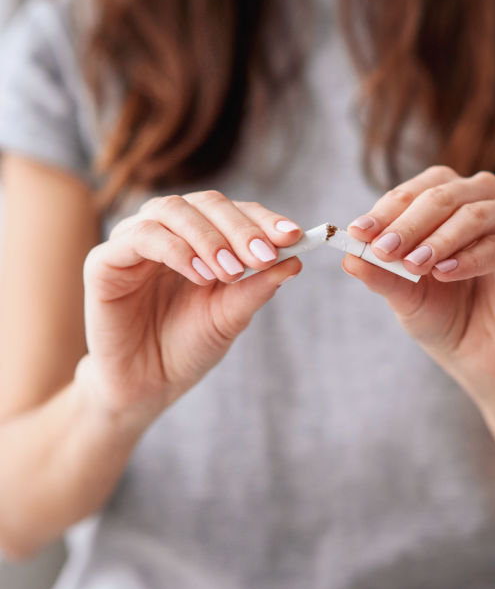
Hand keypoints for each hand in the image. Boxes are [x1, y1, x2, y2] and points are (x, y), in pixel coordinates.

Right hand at [79, 191, 302, 424]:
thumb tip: (296, 260)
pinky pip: (141, 237)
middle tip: (264, 255)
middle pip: (206, 203)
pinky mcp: (105, 261)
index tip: (294, 236)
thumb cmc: (188, 347)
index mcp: (201, 239)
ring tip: (231, 272)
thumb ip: (257, 287)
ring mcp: (135, 242)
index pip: (234, 212)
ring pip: (173, 210)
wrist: (147, 386)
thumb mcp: (231, 316)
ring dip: (209, 238)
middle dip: (241, 228)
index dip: (263, 219)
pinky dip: (176, 250)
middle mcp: (169, 232)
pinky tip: (200, 275)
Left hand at [342, 167, 494, 389]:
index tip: (357, 233)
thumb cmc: (440, 313)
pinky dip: (473, 257)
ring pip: (476, 213)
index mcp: (447, 201)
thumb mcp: (403, 294)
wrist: (476, 352)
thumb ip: (380, 274)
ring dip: (440, 238)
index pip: (415, 191)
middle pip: (444, 194)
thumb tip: (347, 257)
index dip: (386, 210)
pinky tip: (445, 273)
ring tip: (414, 265)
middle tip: (383, 249)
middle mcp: (481, 200)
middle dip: (409, 223)